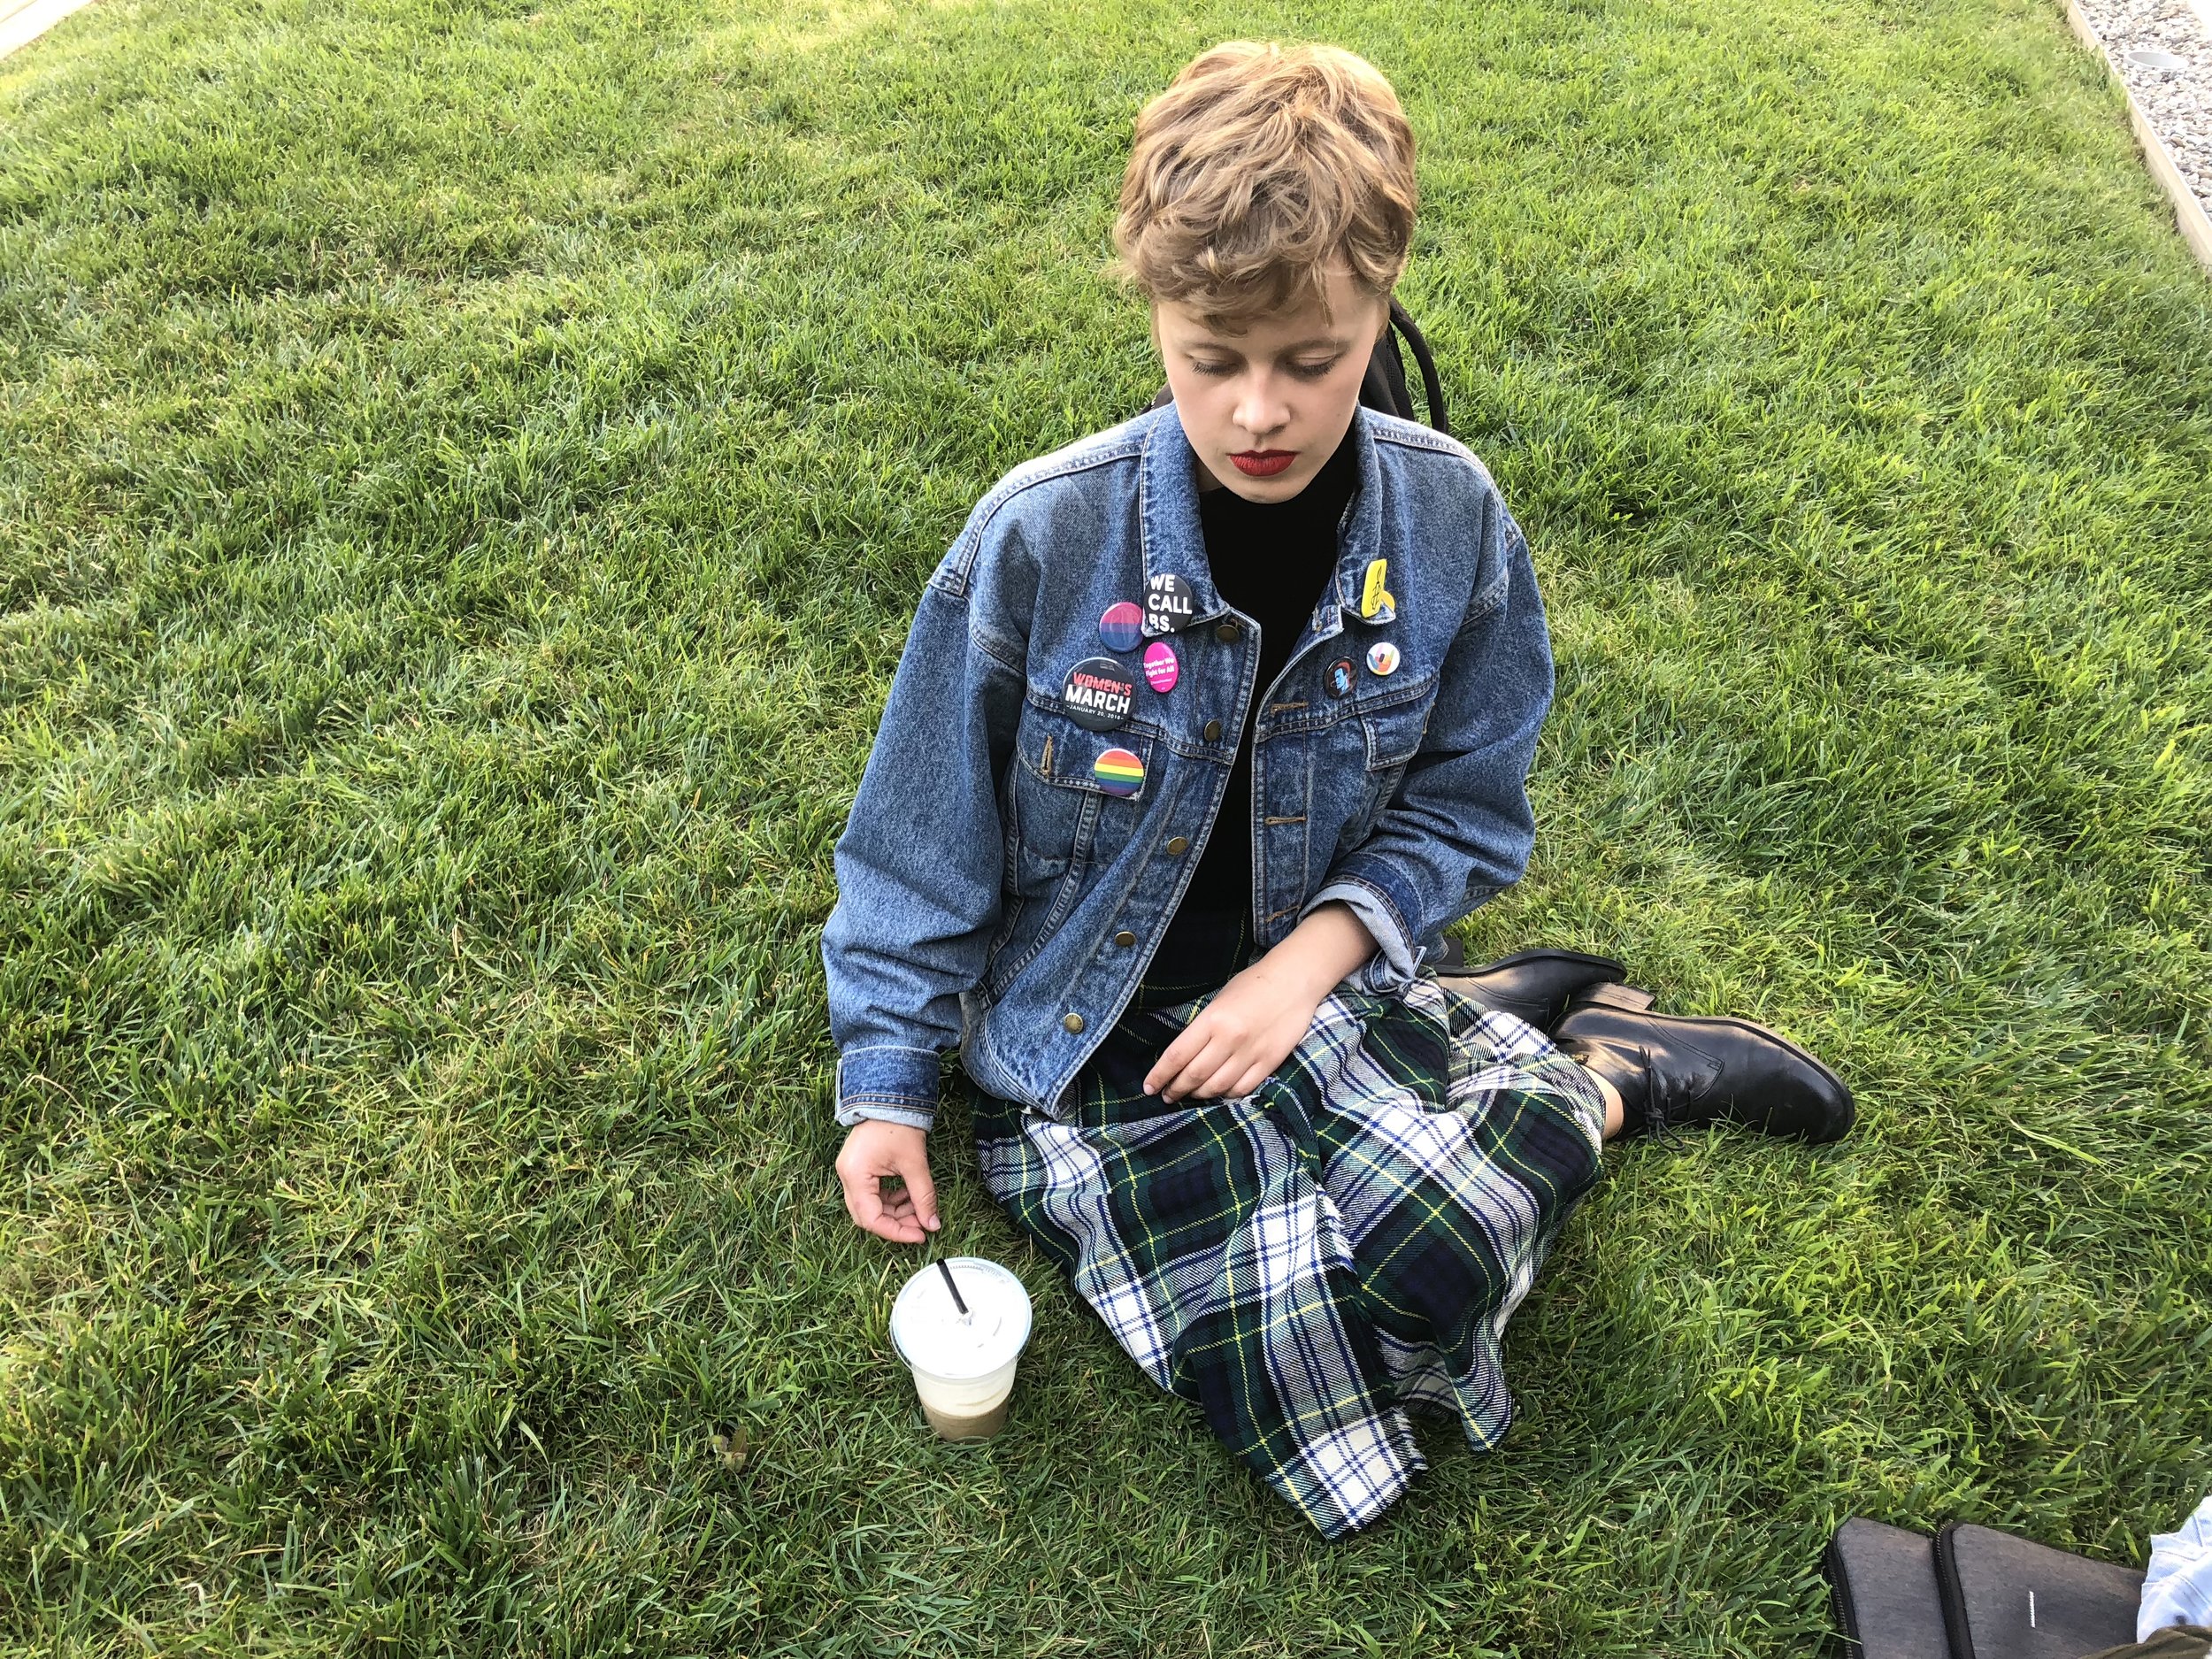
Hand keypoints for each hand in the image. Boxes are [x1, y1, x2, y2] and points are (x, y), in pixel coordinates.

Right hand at [835, 1120, 939, 1242]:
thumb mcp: (915, 1163)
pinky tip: (909, 1197)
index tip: (919, 1235)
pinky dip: (891, 1200)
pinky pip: (872, 1194)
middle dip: (895, 1223)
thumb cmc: (899, 1125)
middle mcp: (847, 1176)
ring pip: (870, 1206)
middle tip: (921, 1225)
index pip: (871, 1218)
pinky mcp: (858, 1168)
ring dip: (895, 1212)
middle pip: (867, 1215)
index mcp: (855, 1175)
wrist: (890, 1097)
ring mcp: (850, 1172)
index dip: (896, 1232)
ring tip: (920, 1209)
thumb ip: (923, 1196)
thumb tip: (932, 1224)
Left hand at [1142, 957, 1325, 1102]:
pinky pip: (1242, 1088)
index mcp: (1212, 1020)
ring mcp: (1251, 1053)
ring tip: (1190, 1094)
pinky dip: (1226, 1094)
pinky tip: (1219, 1091)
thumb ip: (1202, 1028)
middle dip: (1176, 1089)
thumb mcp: (1218, 1000)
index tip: (1149, 1086)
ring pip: (1217, 1087)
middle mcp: (1229, 1039)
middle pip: (1194, 1076)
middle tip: (1167, 1095)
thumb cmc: (1253, 985)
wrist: (1295, 980)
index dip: (1160, 1076)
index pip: (1177, 1056)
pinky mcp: (1270, 1062)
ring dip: (1199, 1095)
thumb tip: (1183, 1056)